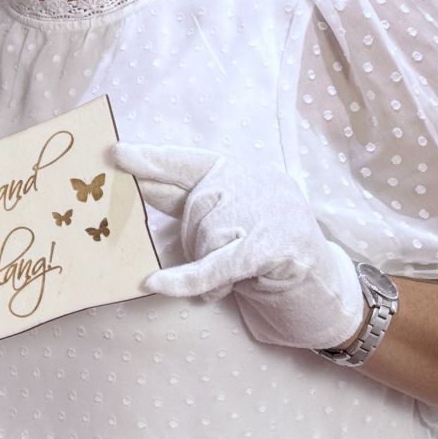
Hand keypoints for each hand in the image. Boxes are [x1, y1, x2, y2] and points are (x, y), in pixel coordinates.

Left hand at [110, 143, 364, 351]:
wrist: (322, 284)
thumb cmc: (266, 249)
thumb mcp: (229, 218)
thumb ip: (192, 203)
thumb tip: (139, 185)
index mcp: (240, 170)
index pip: (186, 163)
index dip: (151, 160)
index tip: (115, 154)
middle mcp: (256, 181)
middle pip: (192, 210)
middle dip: (194, 244)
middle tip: (213, 263)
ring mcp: (269, 212)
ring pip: (204, 240)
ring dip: (207, 270)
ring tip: (229, 279)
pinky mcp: (273, 247)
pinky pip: (216, 264)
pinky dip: (186, 278)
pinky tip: (155, 284)